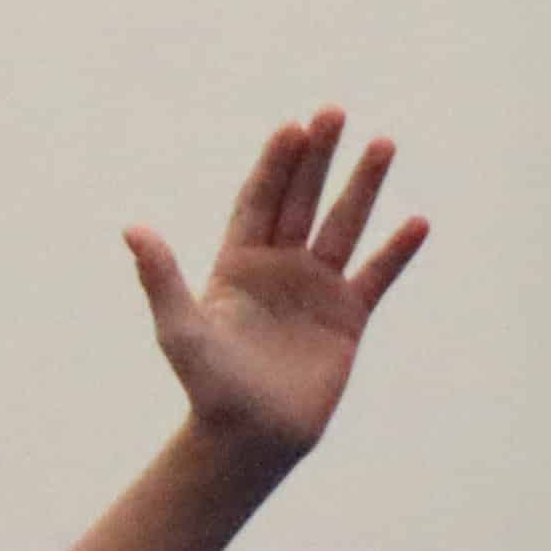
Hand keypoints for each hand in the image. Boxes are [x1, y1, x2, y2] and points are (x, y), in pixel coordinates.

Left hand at [126, 110, 428, 460]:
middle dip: (318, 157)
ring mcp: (315, 290)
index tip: (292, 127)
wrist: (248, 439)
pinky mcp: (347, 318)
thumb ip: (160, 277)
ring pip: (342, 226)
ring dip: (362, 186)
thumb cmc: (208, 386)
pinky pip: (376, 275)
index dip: (275, 164)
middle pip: (301, 200)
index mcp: (236, 264)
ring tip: (382, 143)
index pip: (258, 201)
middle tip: (334, 112)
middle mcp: (278, 269)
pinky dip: (396, 251)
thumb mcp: (180, 328)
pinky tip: (417, 222)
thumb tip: (133, 228)